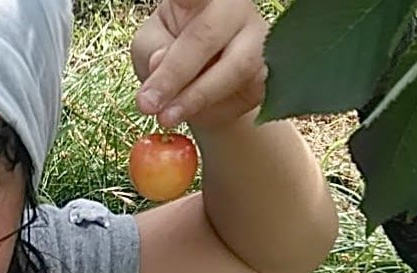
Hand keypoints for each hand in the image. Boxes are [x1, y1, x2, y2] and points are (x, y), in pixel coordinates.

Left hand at [131, 0, 267, 130]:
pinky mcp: (268, 72)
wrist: (200, 90)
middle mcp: (234, 8)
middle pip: (209, 34)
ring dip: (197, 97)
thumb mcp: (148, 47)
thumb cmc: (170, 55)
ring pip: (237, 66)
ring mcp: (258, 38)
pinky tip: (196, 114)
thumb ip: (150, 49)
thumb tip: (160, 60)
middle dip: (175, 75)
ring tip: (167, 117)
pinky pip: (247, 93)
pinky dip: (215, 110)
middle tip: (148, 105)